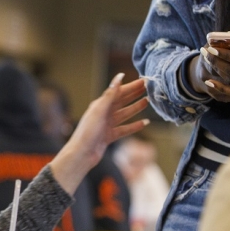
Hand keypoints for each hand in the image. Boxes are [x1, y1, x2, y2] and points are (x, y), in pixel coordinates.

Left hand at [49, 74, 149, 193]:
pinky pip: (125, 129)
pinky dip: (134, 126)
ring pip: (124, 114)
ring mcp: (107, 125)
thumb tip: (120, 76)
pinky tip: (144, 123)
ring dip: (135, 108)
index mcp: (100, 105)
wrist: (82, 154)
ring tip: (147, 102)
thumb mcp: (100, 110)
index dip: (131, 86)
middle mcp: (103, 113)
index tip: (143, 81)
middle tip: (147, 88)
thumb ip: (111, 94)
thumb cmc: (88, 132)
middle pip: (122, 101)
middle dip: (134, 94)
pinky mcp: (109, 136)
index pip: (118, 92)